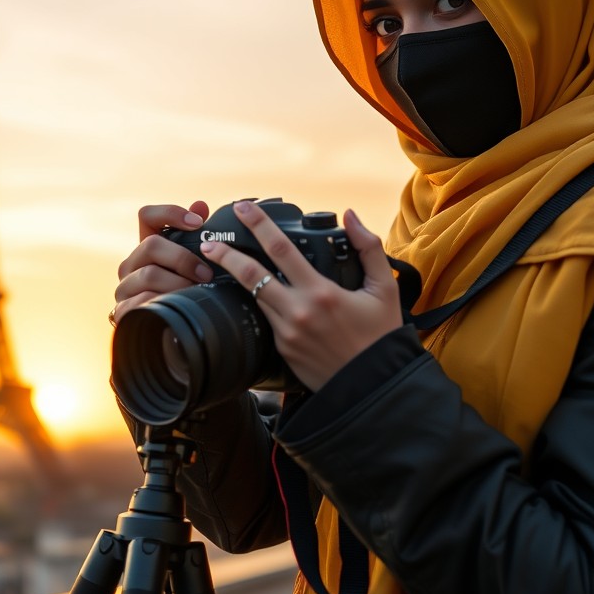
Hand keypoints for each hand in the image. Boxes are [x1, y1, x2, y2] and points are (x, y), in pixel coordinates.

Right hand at [111, 200, 212, 325]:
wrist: (169, 336)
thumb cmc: (185, 294)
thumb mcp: (193, 267)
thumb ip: (197, 238)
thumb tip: (201, 206)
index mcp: (147, 247)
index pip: (147, 215)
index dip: (171, 213)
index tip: (198, 223)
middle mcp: (131, 264)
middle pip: (151, 245)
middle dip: (183, 258)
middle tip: (206, 273)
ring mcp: (125, 288)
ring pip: (149, 275)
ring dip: (179, 284)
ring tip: (197, 293)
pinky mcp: (122, 311)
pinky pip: (143, 301)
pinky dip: (165, 303)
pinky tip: (180, 308)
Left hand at [200, 200, 402, 390]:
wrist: (372, 385)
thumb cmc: (381, 336)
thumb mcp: (384, 288)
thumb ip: (368, 248)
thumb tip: (351, 216)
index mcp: (321, 293)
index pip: (281, 249)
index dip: (259, 224)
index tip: (243, 207)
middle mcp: (298, 312)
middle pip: (250, 276)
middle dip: (225, 254)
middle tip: (209, 241)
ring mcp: (286, 334)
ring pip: (253, 298)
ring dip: (236, 279)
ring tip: (220, 265)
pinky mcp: (282, 350)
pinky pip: (266, 319)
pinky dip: (259, 303)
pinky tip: (254, 295)